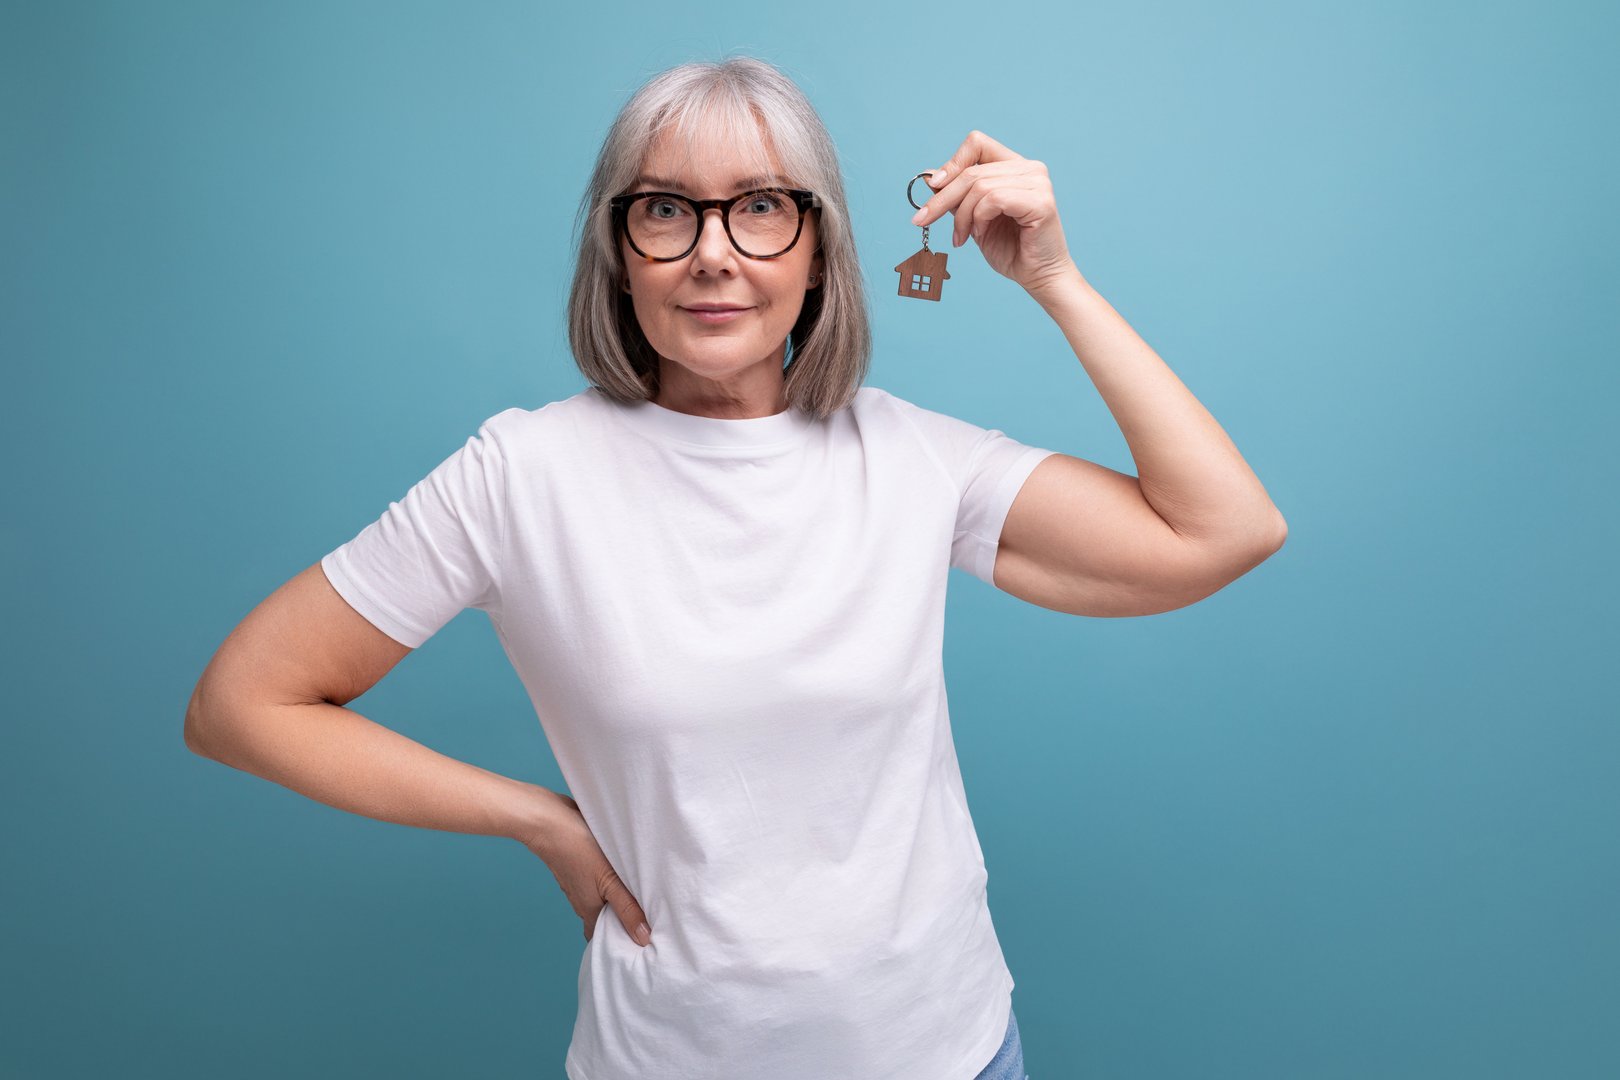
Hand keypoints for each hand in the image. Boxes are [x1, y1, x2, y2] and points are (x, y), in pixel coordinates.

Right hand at [517, 787, 651, 947]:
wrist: (550, 820)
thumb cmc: (578, 850)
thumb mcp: (609, 882)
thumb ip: (627, 908)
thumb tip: (643, 938)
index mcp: (589, 910)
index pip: (602, 937)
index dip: (618, 942)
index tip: (641, 942)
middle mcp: (582, 900)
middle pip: (604, 918)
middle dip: (623, 919)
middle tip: (651, 917)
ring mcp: (579, 882)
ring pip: (602, 896)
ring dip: (620, 897)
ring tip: (645, 893)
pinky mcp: (581, 864)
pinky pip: (599, 879)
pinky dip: (612, 879)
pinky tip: (626, 869)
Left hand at [911, 129, 1080, 294]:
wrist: (1038, 277)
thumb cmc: (1010, 249)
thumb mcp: (974, 219)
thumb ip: (957, 196)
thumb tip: (930, 177)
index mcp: (1015, 166)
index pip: (977, 144)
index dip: (952, 163)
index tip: (933, 186)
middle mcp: (1030, 168)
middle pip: (972, 170)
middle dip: (942, 197)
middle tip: (922, 219)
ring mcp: (1038, 182)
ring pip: (979, 186)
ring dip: (961, 216)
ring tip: (961, 237)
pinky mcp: (1040, 201)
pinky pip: (994, 199)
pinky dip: (979, 219)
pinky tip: (980, 234)